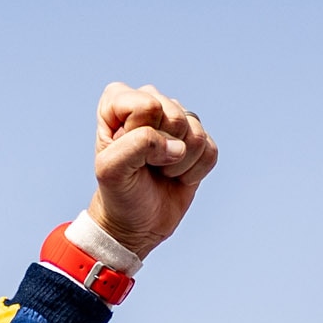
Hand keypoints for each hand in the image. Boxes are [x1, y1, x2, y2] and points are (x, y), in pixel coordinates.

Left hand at [81, 83, 217, 259]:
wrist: (136, 222)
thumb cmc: (119, 192)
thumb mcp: (111, 170)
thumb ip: (137, 146)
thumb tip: (178, 146)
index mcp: (118, 100)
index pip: (148, 106)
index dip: (142, 135)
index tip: (129, 155)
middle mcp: (150, 101)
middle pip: (176, 117)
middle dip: (163, 151)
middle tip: (147, 166)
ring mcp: (176, 119)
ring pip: (196, 133)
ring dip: (179, 164)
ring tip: (160, 171)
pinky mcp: (197, 140)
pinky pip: (211, 150)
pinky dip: (195, 172)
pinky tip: (177, 176)